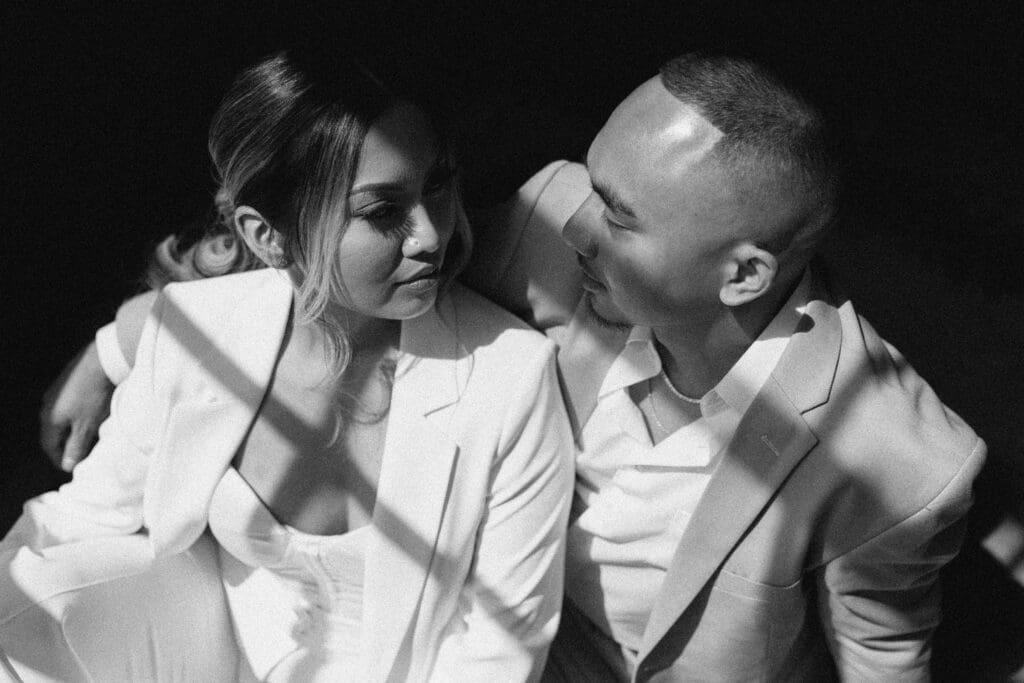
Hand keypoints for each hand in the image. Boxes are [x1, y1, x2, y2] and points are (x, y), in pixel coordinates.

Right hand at [39, 341, 113, 471]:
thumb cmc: (94, 396)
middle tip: (83, 453)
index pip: (49, 446)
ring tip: (91, 436)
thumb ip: (76, 447)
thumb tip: (67, 466)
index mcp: (49, 419)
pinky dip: (78, 416)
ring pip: (63, 419)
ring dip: (74, 430)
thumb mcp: (86, 426)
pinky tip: (92, 416)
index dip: (61, 459)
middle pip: (54, 433)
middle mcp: (47, 405)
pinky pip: (69, 406)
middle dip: (68, 445)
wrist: (102, 361)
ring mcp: (56, 392)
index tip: (73, 467)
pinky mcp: (67, 382)